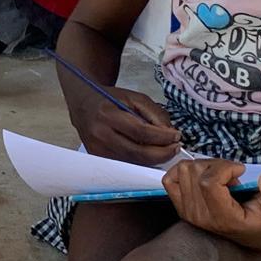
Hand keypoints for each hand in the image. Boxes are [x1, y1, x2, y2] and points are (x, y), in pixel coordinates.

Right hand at [66, 85, 183, 164]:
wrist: (83, 104)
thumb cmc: (110, 99)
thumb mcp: (134, 97)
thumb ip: (154, 113)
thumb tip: (170, 133)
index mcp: (108, 114)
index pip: (141, 132)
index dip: (162, 137)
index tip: (177, 136)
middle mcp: (100, 134)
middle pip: (138, 153)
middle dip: (162, 153)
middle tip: (176, 148)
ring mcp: (97, 148)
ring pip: (133, 162)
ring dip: (154, 159)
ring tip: (165, 150)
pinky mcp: (97, 157)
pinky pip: (125, 163)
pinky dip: (141, 161)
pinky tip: (149, 153)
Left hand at [164, 160, 260, 249]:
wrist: (254, 234)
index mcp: (224, 218)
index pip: (208, 182)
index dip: (224, 168)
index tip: (240, 170)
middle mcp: (201, 217)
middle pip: (195, 172)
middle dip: (216, 165)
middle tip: (232, 176)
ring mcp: (187, 212)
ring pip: (183, 170)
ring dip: (204, 166)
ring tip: (222, 179)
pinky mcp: (180, 206)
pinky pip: (169, 179)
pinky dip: (184, 171)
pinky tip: (203, 175)